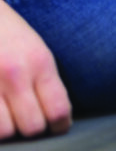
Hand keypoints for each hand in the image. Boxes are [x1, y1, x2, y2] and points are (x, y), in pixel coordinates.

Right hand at [0, 0, 71, 139]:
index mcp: (39, 62)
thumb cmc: (8, 33)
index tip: (57, 126)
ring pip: (5, 132)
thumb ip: (45, 81)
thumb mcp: (36, 49)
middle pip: (32, 127)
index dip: (60, 125)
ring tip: (8, 117)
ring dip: (8, 129)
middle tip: (29, 120)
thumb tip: (56, 115)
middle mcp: (14, 74)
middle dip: (33, 128)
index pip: (58, 110)